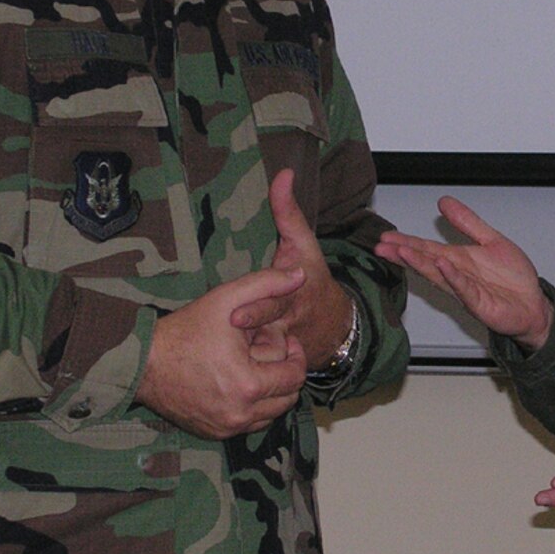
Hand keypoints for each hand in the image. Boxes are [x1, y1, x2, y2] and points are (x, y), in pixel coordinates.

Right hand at [138, 265, 308, 437]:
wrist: (144, 362)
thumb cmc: (186, 330)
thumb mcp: (227, 298)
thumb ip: (267, 283)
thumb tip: (301, 274)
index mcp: (249, 385)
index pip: (296, 376)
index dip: (295, 354)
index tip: (284, 339)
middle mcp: (241, 414)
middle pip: (287, 397)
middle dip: (282, 372)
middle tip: (263, 350)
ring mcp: (227, 427)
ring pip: (271, 413)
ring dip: (269, 390)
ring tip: (249, 364)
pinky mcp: (215, 434)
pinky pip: (249, 424)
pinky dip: (251, 406)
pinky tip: (236, 381)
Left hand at [229, 169, 353, 367]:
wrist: (335, 326)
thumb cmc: (314, 279)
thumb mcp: (304, 244)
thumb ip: (288, 211)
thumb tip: (283, 174)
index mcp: (297, 292)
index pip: (276, 301)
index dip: (257, 310)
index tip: (236, 315)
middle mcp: (291, 321)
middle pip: (268, 331)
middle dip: (248, 335)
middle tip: (228, 332)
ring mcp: (286, 346)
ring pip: (263, 355)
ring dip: (244, 359)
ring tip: (218, 363)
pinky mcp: (279, 364)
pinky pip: (260, 369)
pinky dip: (244, 373)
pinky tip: (221, 380)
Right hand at [374, 196, 552, 348]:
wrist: (534, 304)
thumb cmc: (512, 279)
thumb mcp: (490, 240)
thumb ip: (467, 222)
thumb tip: (444, 202)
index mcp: (457, 261)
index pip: (426, 249)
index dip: (406, 242)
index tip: (386, 236)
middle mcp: (456, 276)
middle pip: (426, 262)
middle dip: (403, 254)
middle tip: (382, 246)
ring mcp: (466, 291)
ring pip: (439, 276)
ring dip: (421, 264)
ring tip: (403, 252)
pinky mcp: (480, 304)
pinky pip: (464, 289)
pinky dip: (453, 277)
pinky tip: (442, 266)